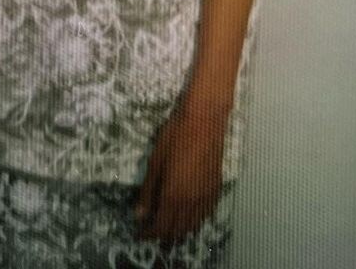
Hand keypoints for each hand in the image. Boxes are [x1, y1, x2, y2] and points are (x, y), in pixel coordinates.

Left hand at [133, 95, 227, 245]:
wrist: (205, 121)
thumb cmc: (175, 136)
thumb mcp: (155, 161)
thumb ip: (148, 191)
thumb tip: (139, 215)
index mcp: (174, 196)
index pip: (161, 226)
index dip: (149, 233)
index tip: (140, 233)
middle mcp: (192, 203)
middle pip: (178, 230)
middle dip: (163, 234)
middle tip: (151, 229)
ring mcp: (206, 198)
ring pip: (193, 225)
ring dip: (179, 229)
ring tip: (167, 224)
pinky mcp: (216, 190)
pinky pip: (205, 215)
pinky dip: (194, 220)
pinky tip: (187, 213)